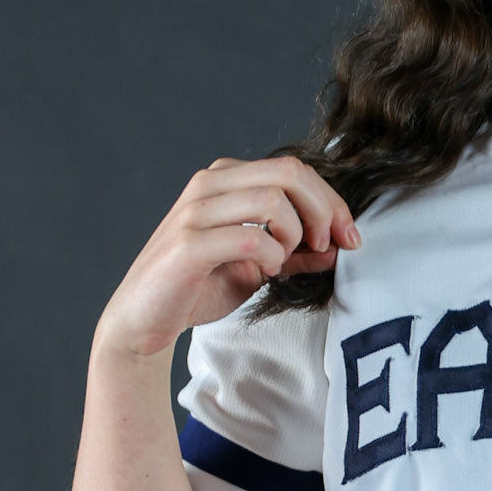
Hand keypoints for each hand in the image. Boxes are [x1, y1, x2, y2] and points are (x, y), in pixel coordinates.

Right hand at [95, 156, 360, 358]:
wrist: (142, 321)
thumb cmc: (197, 287)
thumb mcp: (257, 267)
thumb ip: (295, 253)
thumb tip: (338, 246)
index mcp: (225, 179)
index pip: (292, 170)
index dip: (331, 201)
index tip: (349, 236)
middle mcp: (208, 185)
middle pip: (288, 172)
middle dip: (324, 210)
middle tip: (329, 245)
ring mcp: (195, 212)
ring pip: (272, 200)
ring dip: (295, 235)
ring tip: (285, 260)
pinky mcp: (189, 244)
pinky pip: (252, 239)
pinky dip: (272, 258)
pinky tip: (265, 272)